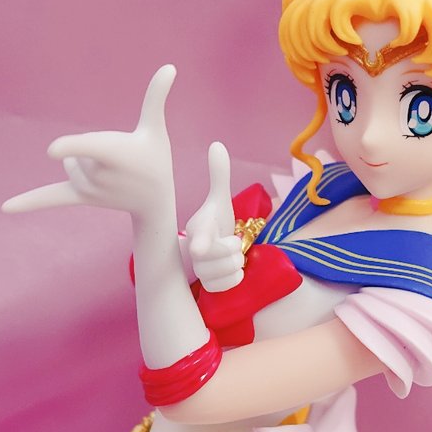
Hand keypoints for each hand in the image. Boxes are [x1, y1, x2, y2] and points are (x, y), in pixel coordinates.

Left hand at [2, 65, 176, 222]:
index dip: (70, 146)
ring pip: (69, 162)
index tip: (52, 151)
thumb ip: (156, 98)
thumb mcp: (156, 129)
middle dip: (92, 149)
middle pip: (77, 148)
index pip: (86, 147)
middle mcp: (99, 173)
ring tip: (110, 171)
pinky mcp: (80, 197)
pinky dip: (28, 203)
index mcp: (114, 153)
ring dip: (82, 161)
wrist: (155, 201)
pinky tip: (5, 208)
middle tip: (121, 162)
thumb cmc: (155, 159)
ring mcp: (89, 188)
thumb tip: (170, 66)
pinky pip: (51, 198)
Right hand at [185, 141, 243, 292]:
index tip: (199, 247)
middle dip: (237, 249)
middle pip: (228, 256)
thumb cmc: (215, 223)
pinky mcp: (208, 287)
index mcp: (199, 229)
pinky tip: (228, 270)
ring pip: (229, 271)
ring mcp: (199, 271)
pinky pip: (230, 285)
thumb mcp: (220, 200)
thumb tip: (217, 144)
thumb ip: (219, 175)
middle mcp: (195, 251)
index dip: (200, 243)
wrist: (209, 250)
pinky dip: (235, 278)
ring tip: (230, 256)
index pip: (199, 238)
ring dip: (237, 264)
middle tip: (230, 243)